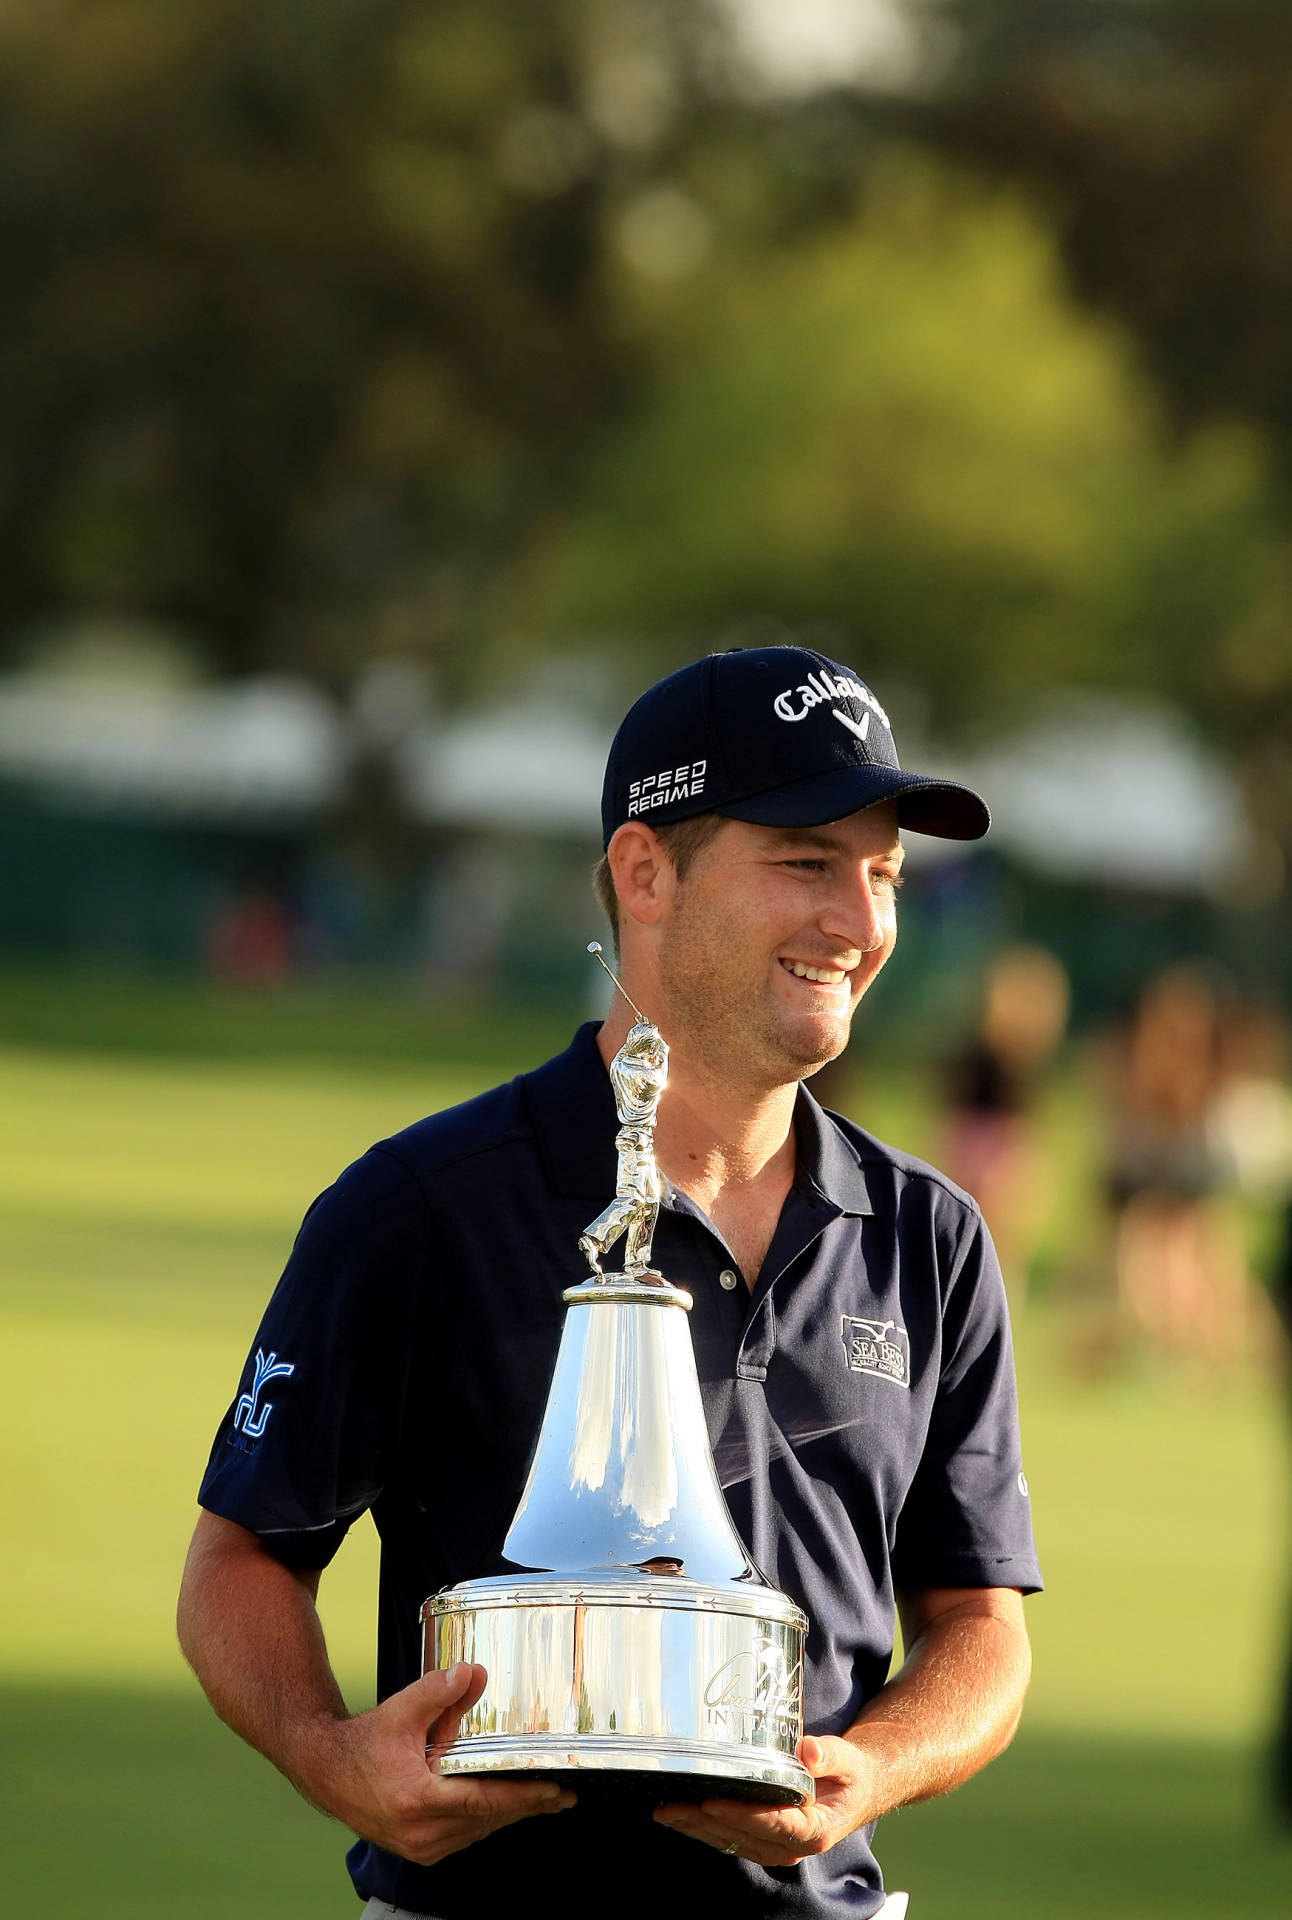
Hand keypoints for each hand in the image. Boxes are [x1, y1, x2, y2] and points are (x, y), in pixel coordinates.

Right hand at [310, 1661, 574, 1866]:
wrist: (325, 1772)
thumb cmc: (363, 1742)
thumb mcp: (400, 1710)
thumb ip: (438, 1691)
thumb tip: (474, 1673)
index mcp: (417, 1800)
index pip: (483, 1801)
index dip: (522, 1797)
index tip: (554, 1790)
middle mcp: (420, 1832)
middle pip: (487, 1820)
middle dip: (527, 1807)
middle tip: (563, 1795)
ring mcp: (419, 1846)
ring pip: (478, 1831)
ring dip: (509, 1815)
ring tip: (544, 1800)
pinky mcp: (418, 1849)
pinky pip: (464, 1836)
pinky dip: (487, 1820)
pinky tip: (505, 1806)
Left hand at [652, 1735, 875, 1867]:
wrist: (856, 1790)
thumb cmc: (850, 1774)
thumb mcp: (848, 1759)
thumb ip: (828, 1755)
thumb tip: (808, 1751)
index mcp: (814, 1830)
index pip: (771, 1823)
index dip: (739, 1814)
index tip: (711, 1801)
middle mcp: (791, 1845)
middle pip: (741, 1834)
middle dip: (704, 1821)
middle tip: (672, 1804)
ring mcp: (775, 1846)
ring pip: (730, 1840)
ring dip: (696, 1827)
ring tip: (665, 1810)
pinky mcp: (762, 1839)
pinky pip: (729, 1837)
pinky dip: (703, 1828)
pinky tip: (680, 1816)